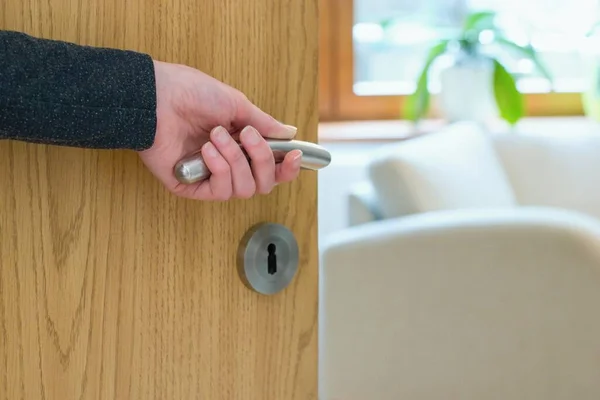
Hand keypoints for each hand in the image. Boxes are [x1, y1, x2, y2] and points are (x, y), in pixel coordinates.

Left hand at [138, 60, 302, 199]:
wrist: (157, 97)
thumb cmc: (191, 93)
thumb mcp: (236, 104)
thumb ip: (264, 124)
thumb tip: (290, 133)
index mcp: (241, 145)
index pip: (272, 169)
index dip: (288, 168)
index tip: (295, 155)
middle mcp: (229, 164)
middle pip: (263, 184)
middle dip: (261, 160)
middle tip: (246, 136)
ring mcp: (210, 177)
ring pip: (244, 189)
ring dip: (235, 161)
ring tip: (215, 137)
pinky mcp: (192, 186)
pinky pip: (220, 192)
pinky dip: (219, 169)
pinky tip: (207, 150)